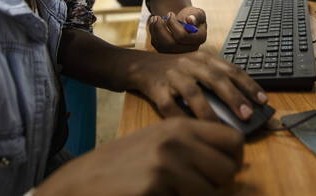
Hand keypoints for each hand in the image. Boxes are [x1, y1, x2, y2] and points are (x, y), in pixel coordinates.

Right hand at [36, 118, 243, 195]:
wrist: (82, 182)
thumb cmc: (122, 167)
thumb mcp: (159, 144)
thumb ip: (192, 147)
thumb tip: (234, 163)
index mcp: (180, 126)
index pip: (233, 139)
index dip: (234, 161)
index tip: (223, 174)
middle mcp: (177, 138)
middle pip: (229, 168)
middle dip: (218, 186)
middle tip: (194, 190)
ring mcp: (167, 161)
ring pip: (213, 191)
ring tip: (171, 192)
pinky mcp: (155, 184)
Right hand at [127, 50, 267, 122]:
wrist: (139, 65)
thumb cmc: (175, 71)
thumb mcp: (197, 67)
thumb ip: (217, 81)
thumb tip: (244, 107)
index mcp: (204, 57)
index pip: (231, 69)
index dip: (249, 84)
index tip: (263, 100)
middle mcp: (190, 63)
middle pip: (216, 78)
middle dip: (234, 96)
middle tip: (247, 114)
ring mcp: (172, 75)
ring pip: (193, 92)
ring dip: (209, 111)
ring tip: (221, 128)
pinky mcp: (155, 88)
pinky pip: (169, 105)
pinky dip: (180, 118)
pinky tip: (191, 131)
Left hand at [148, 6, 206, 52]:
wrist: (187, 21)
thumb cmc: (193, 16)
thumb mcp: (197, 12)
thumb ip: (195, 15)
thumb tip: (190, 20)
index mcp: (200, 38)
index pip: (183, 36)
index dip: (173, 24)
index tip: (170, 13)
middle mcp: (190, 49)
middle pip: (171, 44)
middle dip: (160, 29)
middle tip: (157, 17)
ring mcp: (179, 52)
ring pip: (162, 46)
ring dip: (155, 31)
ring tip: (155, 18)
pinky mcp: (169, 52)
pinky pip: (158, 46)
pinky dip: (153, 34)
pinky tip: (154, 24)